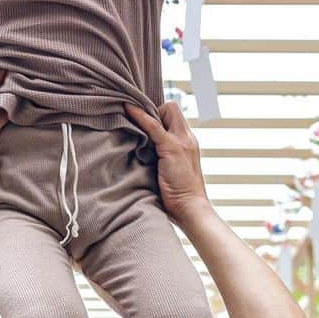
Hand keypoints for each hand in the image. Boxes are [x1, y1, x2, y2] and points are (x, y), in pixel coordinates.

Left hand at [124, 102, 209, 223]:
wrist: (191, 208)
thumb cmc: (179, 196)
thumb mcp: (173, 170)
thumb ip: (164, 156)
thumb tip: (143, 150)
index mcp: (188, 143)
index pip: (175, 115)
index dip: (158, 115)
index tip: (142, 121)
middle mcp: (187, 138)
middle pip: (171, 108)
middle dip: (153, 111)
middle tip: (136, 122)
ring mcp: (182, 142)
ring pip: (165, 111)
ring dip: (147, 111)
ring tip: (129, 113)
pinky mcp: (172, 148)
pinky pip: (154, 125)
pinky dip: (140, 116)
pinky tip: (128, 109)